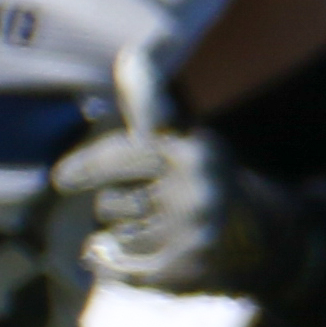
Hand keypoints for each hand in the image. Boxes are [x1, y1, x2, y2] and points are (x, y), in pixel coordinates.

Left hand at [51, 117, 302, 299]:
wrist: (267, 242)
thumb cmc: (202, 183)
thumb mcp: (180, 142)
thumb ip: (148, 105)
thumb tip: (130, 55)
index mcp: (192, 149)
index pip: (124, 155)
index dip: (89, 167)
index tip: (59, 180)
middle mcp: (198, 187)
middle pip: (113, 204)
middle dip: (118, 209)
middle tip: (150, 209)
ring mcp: (197, 228)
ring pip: (117, 239)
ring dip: (121, 240)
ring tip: (156, 234)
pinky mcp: (193, 265)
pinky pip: (124, 271)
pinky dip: (110, 269)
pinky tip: (106, 260)